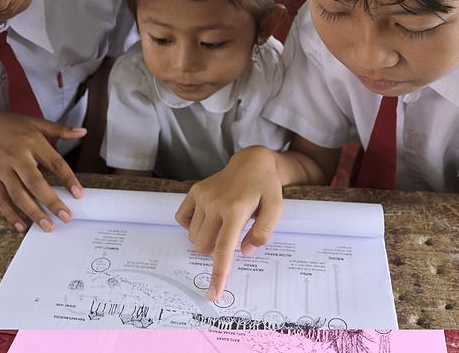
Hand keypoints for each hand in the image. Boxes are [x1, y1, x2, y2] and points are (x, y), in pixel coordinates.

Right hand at [0, 110, 86, 231]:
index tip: (79, 194)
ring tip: (49, 227)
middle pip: (36, 183)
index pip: (54, 163)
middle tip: (67, 217)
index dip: (68, 179)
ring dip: (34, 213)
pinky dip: (10, 215)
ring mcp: (3, 170)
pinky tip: (22, 227)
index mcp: (32, 142)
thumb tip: (83, 132)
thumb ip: (59, 130)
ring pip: (18, 195)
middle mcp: (17, 157)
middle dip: (52, 202)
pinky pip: (1, 200)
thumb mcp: (35, 122)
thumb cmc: (9, 125)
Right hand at [174, 146, 283, 300]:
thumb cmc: (266, 189)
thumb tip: (245, 251)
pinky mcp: (194, 192)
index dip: (218, 274)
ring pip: (194, 236)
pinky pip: (182, 220)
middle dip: (215, 252)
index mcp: (235, 210)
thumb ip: (263, 233)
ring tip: (223, 226)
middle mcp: (214, 204)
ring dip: (206, 241)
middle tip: (231, 239)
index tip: (213, 294)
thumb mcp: (275, 210)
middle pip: (204, 247)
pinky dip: (192, 227)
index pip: (223, 250)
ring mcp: (201, 197)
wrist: (252, 163)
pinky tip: (207, 220)